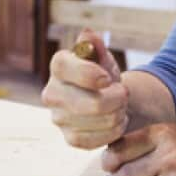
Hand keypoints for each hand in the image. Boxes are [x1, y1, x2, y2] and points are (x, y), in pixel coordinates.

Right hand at [42, 29, 127, 148]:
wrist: (109, 100)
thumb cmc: (104, 75)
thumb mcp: (103, 58)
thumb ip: (96, 46)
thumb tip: (87, 34)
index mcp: (59, 66)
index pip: (64, 67)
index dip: (88, 74)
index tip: (108, 78)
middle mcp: (52, 92)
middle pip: (88, 102)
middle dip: (116, 99)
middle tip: (124, 94)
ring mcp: (58, 118)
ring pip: (96, 121)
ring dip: (117, 115)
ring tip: (121, 107)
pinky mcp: (69, 138)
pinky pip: (94, 140)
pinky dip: (112, 132)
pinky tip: (117, 123)